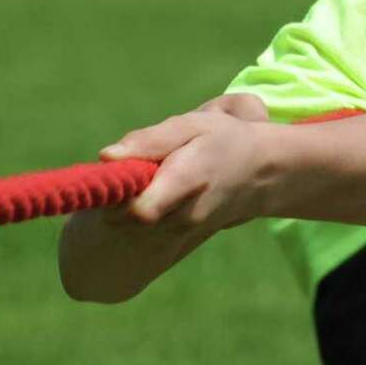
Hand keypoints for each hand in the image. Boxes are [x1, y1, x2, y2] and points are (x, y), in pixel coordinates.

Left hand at [99, 106, 274, 229]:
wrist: (259, 173)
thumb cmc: (223, 140)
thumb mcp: (192, 126)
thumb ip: (150, 140)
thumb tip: (106, 156)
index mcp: (187, 182)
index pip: (139, 209)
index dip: (118, 193)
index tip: (117, 170)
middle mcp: (184, 215)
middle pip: (125, 218)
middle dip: (119, 194)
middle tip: (134, 168)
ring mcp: (180, 231)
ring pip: (127, 226)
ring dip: (126, 203)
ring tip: (149, 178)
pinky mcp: (173, 238)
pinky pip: (137, 231)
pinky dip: (134, 213)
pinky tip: (152, 193)